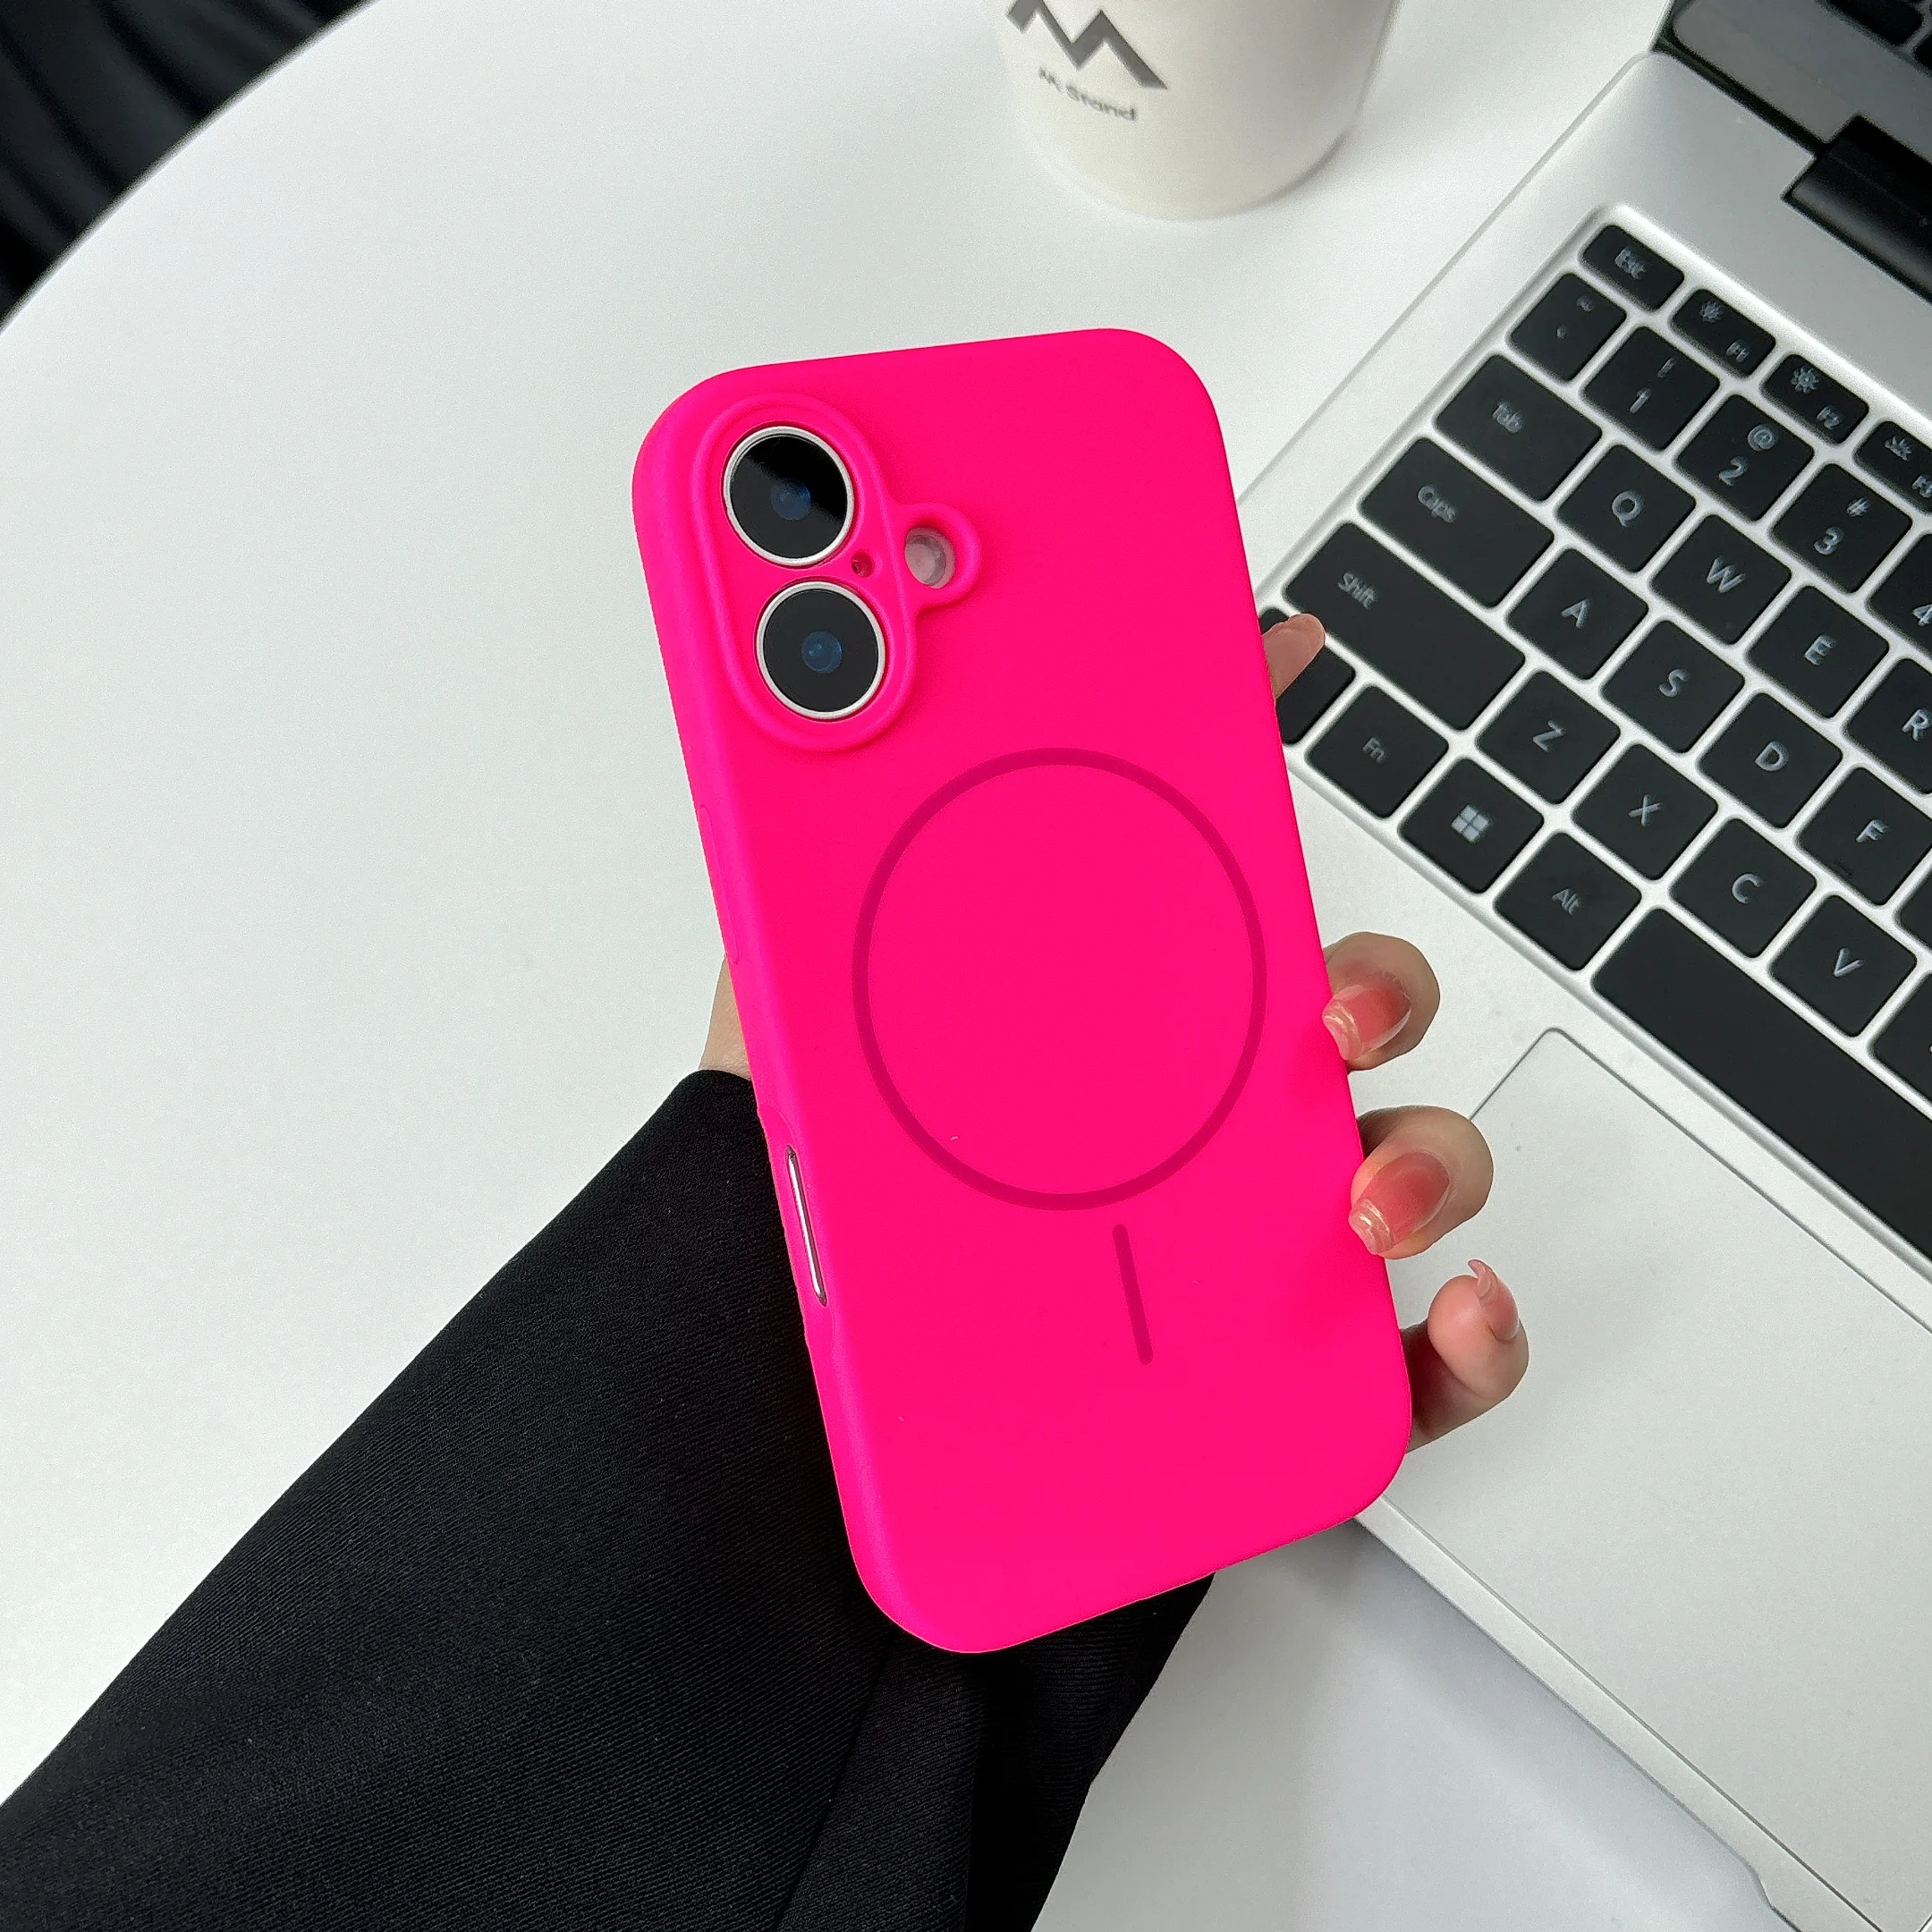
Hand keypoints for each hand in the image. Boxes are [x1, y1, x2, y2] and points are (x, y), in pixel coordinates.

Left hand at [699, 612, 1525, 1450]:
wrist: (777, 1406)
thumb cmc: (800, 1210)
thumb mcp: (791, 1011)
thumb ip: (813, 865)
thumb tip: (836, 711)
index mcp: (1113, 1021)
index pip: (1213, 876)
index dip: (1261, 758)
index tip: (1285, 647)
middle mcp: (1200, 1119)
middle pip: (1353, 1014)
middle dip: (1378, 989)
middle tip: (1324, 1014)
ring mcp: (1253, 1245)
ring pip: (1413, 1169)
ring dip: (1431, 1163)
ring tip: (1357, 1201)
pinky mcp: (1283, 1382)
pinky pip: (1424, 1366)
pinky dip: (1477, 1339)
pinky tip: (1449, 1309)